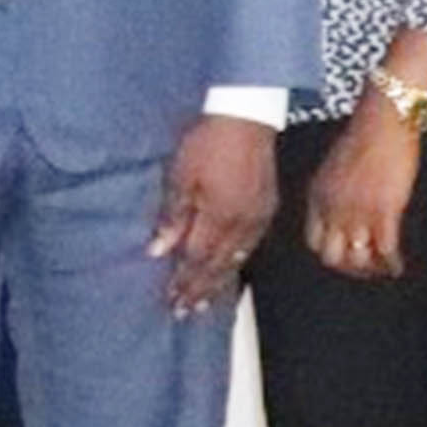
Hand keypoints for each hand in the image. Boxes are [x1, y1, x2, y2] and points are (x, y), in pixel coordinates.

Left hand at [149, 115, 280, 317]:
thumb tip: (159, 251)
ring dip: (219, 281)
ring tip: (205, 300)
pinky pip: (251, 245)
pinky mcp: (266, 206)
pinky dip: (237, 262)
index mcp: (219, 217)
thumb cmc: (207, 142)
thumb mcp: (180, 177)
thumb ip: (172, 217)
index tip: (172, 300)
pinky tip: (230, 268)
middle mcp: (242, 224)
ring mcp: (258, 216)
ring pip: (237, 259)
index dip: (185, 281)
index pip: (198, 260)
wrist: (245, 116)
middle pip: (219, 265)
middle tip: (186, 310)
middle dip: (201, 289)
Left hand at [302, 110, 419, 280]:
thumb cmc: (363, 138)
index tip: (343, 256)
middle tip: (365, 269)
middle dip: (348, 269)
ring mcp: (357, 213)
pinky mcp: (384, 211)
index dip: (329, 254)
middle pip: (331, 257)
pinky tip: (398, 266)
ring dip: (371, 269)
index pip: (313, 241)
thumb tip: (342, 210)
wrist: (383, 123)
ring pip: (357, 259)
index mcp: (318, 198)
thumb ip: (333, 193)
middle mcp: (333, 210)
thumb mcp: (334, 168)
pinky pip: (385, 250)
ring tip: (383, 268)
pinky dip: (392, 263)